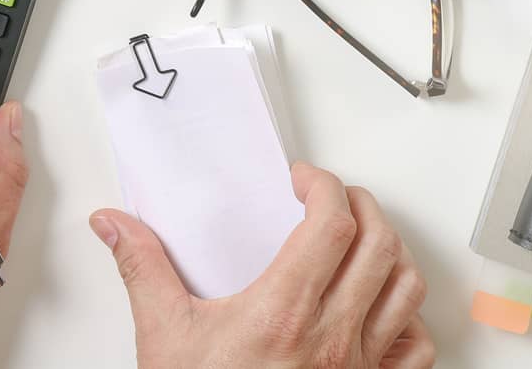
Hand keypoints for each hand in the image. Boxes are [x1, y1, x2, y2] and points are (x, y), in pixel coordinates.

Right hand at [91, 164, 434, 368]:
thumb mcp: (164, 336)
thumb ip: (142, 269)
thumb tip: (116, 225)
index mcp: (283, 312)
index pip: (332, 224)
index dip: (324, 186)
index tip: (302, 181)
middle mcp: (331, 337)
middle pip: (379, 244)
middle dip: (361, 205)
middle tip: (334, 199)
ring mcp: (358, 365)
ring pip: (406, 287)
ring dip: (391, 251)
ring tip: (364, 239)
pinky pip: (415, 347)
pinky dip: (408, 317)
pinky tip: (384, 306)